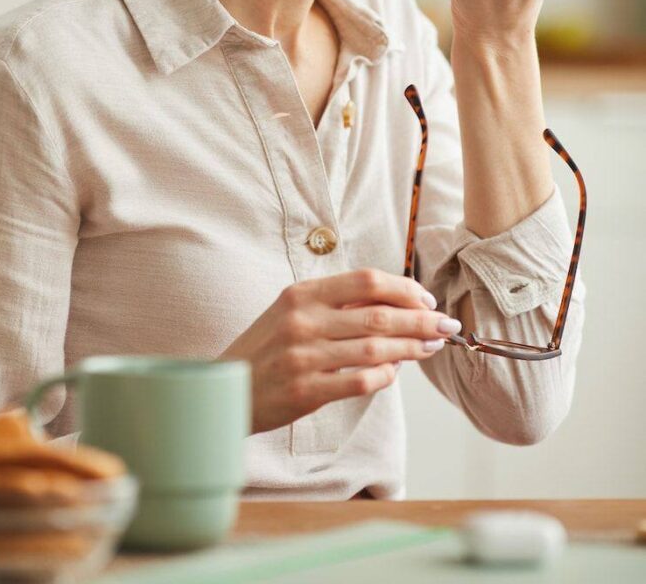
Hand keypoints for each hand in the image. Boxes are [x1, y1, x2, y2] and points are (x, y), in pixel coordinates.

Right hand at [218, 268, 459, 434]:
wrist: (227, 386)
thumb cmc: (267, 347)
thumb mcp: (292, 311)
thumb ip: (335, 304)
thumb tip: (394, 304)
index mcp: (302, 293)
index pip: (366, 281)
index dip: (403, 289)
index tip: (425, 300)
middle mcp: (303, 320)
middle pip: (378, 315)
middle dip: (420, 320)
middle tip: (445, 325)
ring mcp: (304, 356)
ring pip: (374, 348)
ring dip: (411, 348)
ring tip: (431, 348)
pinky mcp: (306, 390)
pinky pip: (360, 381)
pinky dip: (385, 375)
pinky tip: (396, 371)